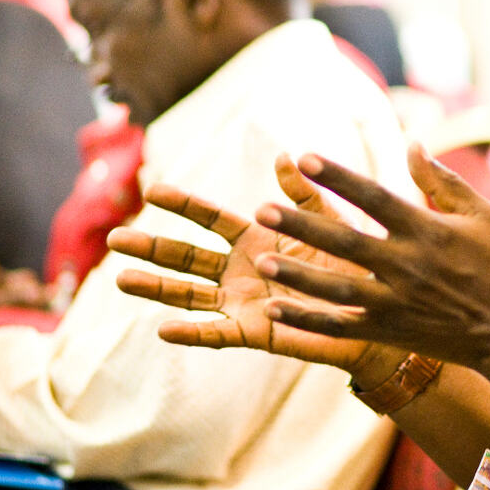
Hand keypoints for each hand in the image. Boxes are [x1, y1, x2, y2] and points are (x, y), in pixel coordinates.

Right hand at [111, 154, 375, 371]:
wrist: (374, 310)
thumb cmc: (351, 264)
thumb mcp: (328, 223)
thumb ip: (303, 195)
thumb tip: (284, 155)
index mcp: (255, 237)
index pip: (209, 217)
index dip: (182, 203)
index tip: (152, 188)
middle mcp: (240, 269)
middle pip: (186, 256)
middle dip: (151, 247)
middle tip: (115, 238)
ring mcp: (242, 302)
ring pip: (189, 294)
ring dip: (156, 287)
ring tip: (120, 278)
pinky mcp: (253, 332)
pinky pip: (216, 334)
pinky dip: (191, 333)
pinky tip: (162, 329)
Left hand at [256, 143, 489, 373]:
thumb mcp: (479, 214)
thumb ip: (442, 180)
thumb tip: (413, 142)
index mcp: (427, 231)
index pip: (374, 197)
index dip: (339, 177)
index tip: (305, 158)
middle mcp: (407, 265)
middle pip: (345, 242)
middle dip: (302, 226)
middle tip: (262, 212)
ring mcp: (396, 302)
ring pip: (337, 288)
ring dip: (298, 277)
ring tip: (261, 263)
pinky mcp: (390, 331)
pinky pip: (340, 326)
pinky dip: (307, 320)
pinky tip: (274, 310)